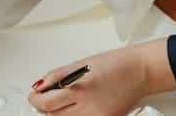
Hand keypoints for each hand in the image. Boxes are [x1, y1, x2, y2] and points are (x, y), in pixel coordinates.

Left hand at [26, 39, 173, 114]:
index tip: (34, 97)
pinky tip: (78, 107)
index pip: (46, 103)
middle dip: (44, 108)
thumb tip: (40, 86)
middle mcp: (88, 107)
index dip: (35, 100)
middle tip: (44, 100)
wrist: (141, 72)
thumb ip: (57, 76)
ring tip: (62, 102)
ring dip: (58, 114)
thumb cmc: (116, 63)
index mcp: (80, 88)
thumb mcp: (81, 64)